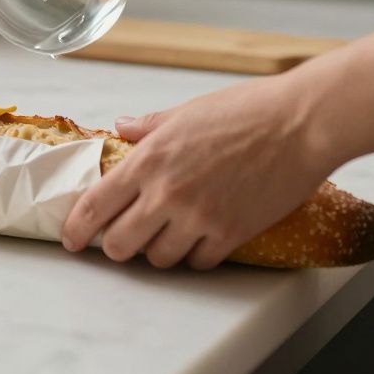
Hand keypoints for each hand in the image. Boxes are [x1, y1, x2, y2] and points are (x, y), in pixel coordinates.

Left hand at [60, 74, 339, 268]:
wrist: (301, 124)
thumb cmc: (247, 110)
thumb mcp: (187, 112)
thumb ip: (149, 126)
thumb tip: (122, 127)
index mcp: (149, 159)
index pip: (95, 204)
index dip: (77, 229)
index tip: (72, 239)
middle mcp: (166, 193)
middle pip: (120, 244)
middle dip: (116, 246)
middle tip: (123, 240)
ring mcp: (198, 217)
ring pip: (159, 259)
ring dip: (158, 252)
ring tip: (166, 237)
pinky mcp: (230, 234)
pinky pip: (198, 263)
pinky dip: (195, 257)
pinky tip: (200, 241)